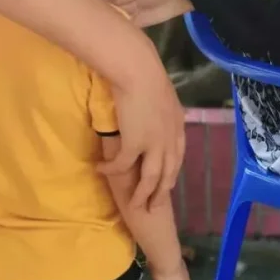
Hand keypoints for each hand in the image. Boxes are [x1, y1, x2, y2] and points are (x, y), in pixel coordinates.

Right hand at [99, 80, 185, 208]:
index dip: (170, 174)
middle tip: (152, 208)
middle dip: (160, 194)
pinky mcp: (134, 144)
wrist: (139, 71)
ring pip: (150, 180)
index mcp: (178, 128)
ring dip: (141, 195)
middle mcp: (170, 141)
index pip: (178, 159)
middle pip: (167, 175)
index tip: (165, 184)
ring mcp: (154, 145)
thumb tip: (158, 112)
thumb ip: (163, 110)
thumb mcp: (165, 96)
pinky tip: (101, 171)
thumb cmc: (148, 75)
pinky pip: (122, 166)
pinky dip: (111, 171)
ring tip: (133, 205)